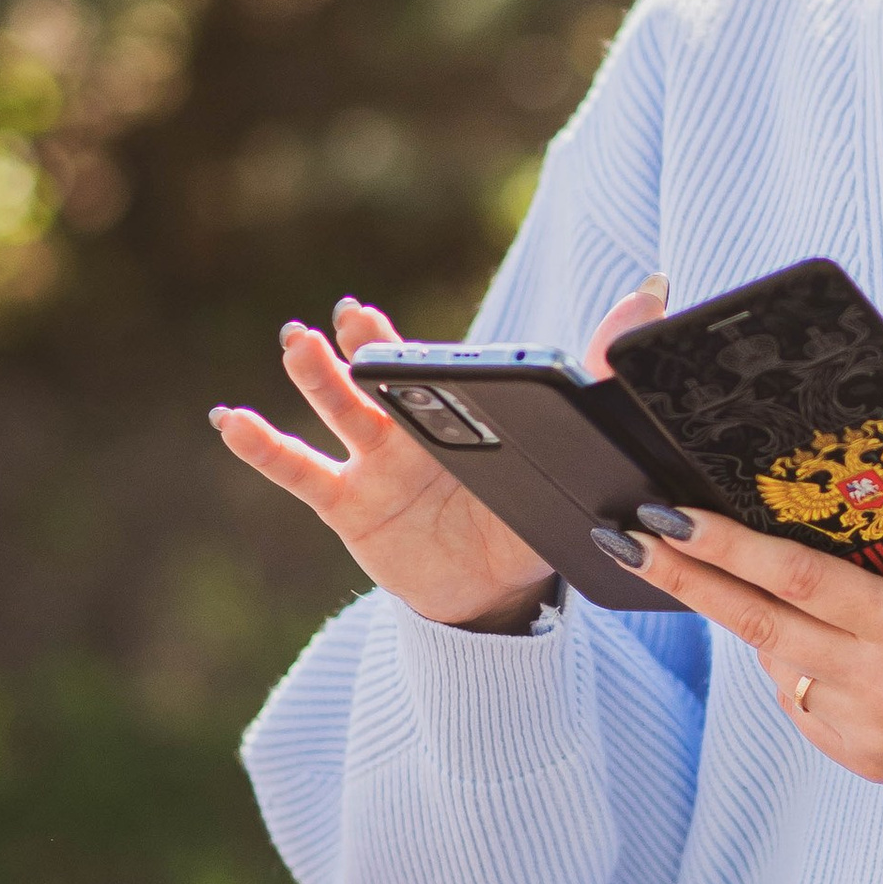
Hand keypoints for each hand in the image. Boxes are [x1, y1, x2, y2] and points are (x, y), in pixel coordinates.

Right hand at [210, 281, 671, 631]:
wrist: (494, 592)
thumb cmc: (528, 512)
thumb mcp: (570, 450)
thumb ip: (603, 375)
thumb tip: (653, 292)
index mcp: (464, 410)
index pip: (435, 366)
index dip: (407, 344)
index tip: (376, 314)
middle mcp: (414, 426)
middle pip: (382, 378)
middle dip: (365, 346)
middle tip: (347, 315)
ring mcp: (376, 463)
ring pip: (341, 411)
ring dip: (315, 377)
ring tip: (295, 341)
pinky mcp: (351, 507)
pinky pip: (301, 472)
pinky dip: (263, 446)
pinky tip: (229, 420)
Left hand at [615, 507, 882, 783]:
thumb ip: (879, 545)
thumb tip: (788, 501)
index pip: (797, 579)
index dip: (726, 548)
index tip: (668, 517)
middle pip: (759, 623)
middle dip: (685, 577)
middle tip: (629, 539)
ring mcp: (869, 728)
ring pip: (776, 663)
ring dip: (759, 622)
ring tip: (791, 595)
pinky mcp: (863, 759)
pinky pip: (800, 700)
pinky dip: (799, 667)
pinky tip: (836, 653)